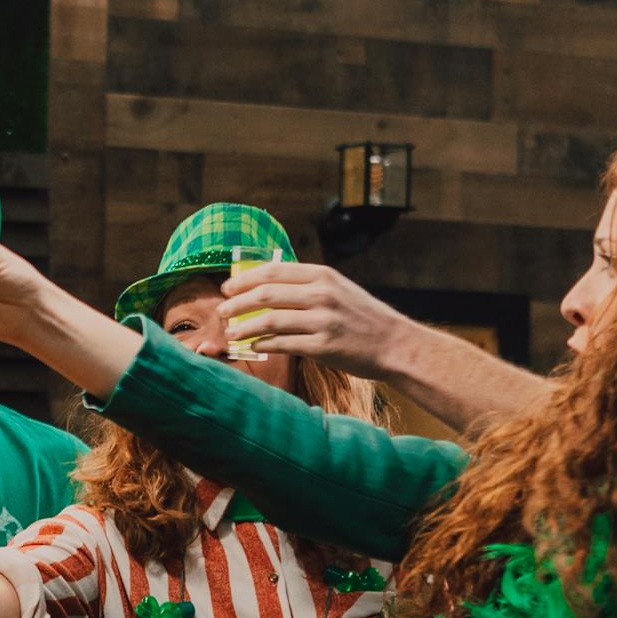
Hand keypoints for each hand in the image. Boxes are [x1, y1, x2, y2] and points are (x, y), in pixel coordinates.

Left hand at [217, 261, 412, 380]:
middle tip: (221, 311)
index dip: (243, 279)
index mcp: (322, 275)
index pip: (272, 270)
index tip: (226, 287)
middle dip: (236, 302)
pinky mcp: (323, 347)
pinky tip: (252, 346)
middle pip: (265, 294)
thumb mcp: (339, 289)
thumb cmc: (363, 318)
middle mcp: (321, 294)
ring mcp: (322, 320)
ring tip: (230, 333)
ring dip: (243, 326)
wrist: (395, 344)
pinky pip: (282, 344)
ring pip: (268, 320)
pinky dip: (262, 345)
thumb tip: (267, 286)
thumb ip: (308, 286)